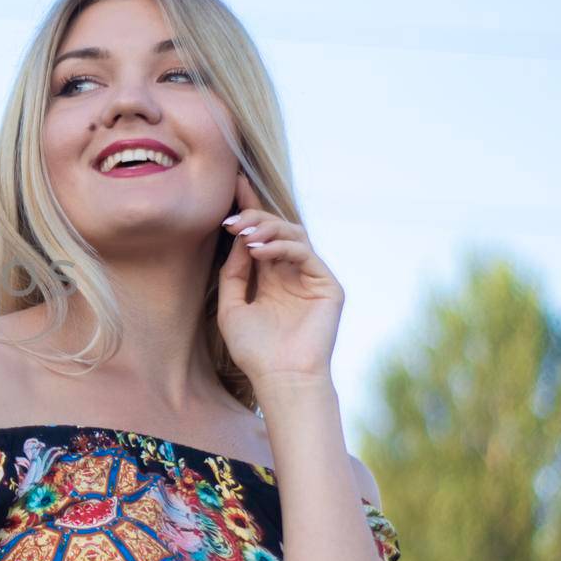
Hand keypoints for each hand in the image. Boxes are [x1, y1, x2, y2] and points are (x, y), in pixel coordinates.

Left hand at [217, 171, 343, 388]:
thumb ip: (234, 271)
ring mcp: (312, 277)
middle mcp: (292, 273)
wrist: (279, 377)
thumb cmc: (254, 350)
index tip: (233, 183)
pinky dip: (282, 247)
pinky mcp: (328, 285)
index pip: (261, 235)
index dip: (250, 208)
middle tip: (232, 220)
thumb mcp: (232, 305)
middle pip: (277, 229)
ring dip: (267, 229)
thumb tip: (239, 237)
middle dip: (254, 218)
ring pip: (294, 234)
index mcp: (271, 277)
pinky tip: (259, 251)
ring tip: (244, 236)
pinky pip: (305, 253)